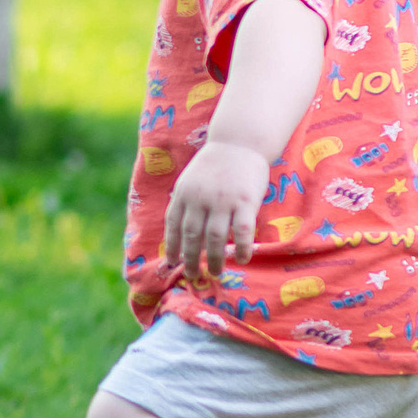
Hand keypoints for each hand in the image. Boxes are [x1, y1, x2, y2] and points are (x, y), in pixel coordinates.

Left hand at [163, 140, 267, 288]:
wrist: (239, 142)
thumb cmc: (215, 165)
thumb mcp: (191, 180)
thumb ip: (186, 203)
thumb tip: (180, 232)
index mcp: (183, 194)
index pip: (173, 225)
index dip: (172, 246)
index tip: (172, 263)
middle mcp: (200, 199)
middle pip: (192, 236)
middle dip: (190, 259)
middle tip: (192, 275)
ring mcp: (222, 201)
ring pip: (215, 238)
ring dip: (214, 259)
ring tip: (215, 273)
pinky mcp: (245, 202)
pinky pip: (242, 231)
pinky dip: (241, 248)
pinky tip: (243, 259)